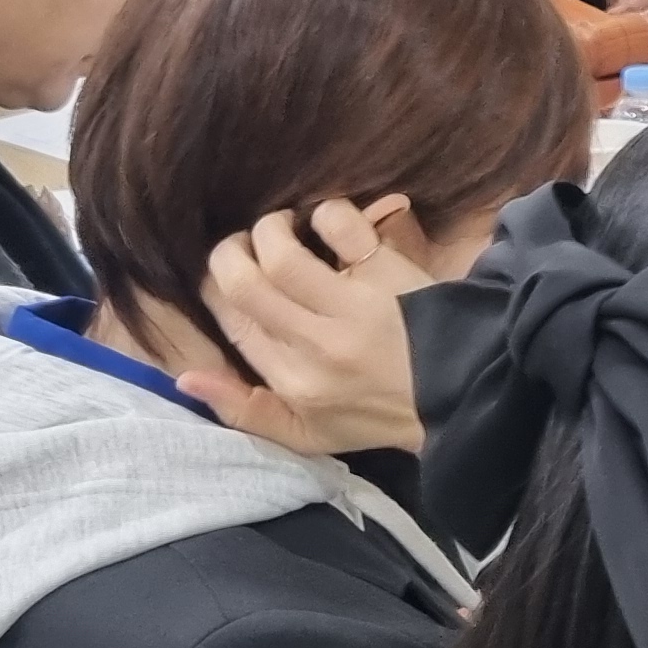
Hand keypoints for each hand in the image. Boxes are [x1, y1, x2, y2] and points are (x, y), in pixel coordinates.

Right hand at [174, 197, 429, 454]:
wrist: (462, 395)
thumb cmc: (377, 414)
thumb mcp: (308, 435)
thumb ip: (244, 410)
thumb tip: (185, 378)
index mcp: (291, 382)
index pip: (231, 322)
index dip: (215, 289)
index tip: (225, 275)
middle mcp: (314, 344)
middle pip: (242, 281)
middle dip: (230, 252)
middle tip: (244, 245)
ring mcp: (352, 307)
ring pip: (281, 250)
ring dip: (271, 228)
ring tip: (281, 228)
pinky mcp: (388, 275)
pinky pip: (342, 225)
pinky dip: (328, 213)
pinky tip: (329, 222)